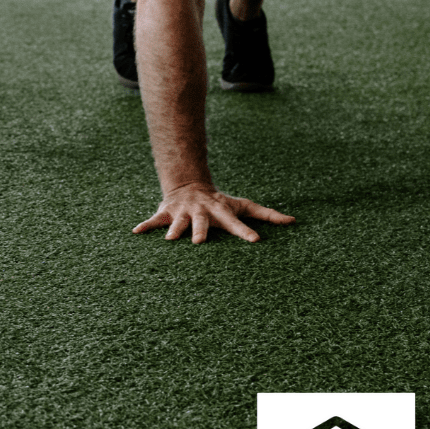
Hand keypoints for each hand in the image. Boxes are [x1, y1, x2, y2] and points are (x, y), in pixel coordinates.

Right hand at [133, 181, 295, 242]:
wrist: (189, 185)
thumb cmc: (221, 202)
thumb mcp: (243, 205)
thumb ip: (267, 215)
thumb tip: (294, 221)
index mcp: (221, 212)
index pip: (236, 223)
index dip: (246, 231)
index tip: (256, 241)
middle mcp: (201, 212)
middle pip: (202, 222)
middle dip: (200, 231)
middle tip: (199, 242)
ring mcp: (182, 212)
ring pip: (177, 222)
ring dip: (174, 230)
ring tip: (169, 242)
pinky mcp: (166, 213)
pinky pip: (153, 221)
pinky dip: (145, 226)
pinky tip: (136, 233)